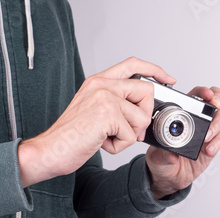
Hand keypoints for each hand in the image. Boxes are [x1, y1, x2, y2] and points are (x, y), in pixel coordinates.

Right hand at [18, 57, 174, 187]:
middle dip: (145, 116)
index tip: (168, 79)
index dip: (155, 71)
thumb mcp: (95, 111)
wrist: (50, 150)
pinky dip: (120, 146)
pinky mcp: (108, 114)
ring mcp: (105, 97)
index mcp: (99, 81)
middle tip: (129, 130)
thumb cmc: (72, 136)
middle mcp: (102, 84)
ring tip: (108, 137)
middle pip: (147, 91)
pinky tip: (103, 142)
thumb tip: (145, 112)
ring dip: (130, 135)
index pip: (134, 65)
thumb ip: (118, 104)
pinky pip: (132, 134)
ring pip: (142, 117)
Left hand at [145, 86, 219, 199]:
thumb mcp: (155, 156)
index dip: (204, 91)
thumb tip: (171, 154)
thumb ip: (162, 154)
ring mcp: (207, 132)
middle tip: (215, 106)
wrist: (169, 178)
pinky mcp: (213, 145)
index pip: (196, 95)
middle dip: (217, 100)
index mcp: (183, 113)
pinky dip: (217, 142)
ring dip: (217, 124)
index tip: (207, 95)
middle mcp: (198, 120)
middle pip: (215, 102)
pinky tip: (208, 149)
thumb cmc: (161, 160)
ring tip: (206, 136)